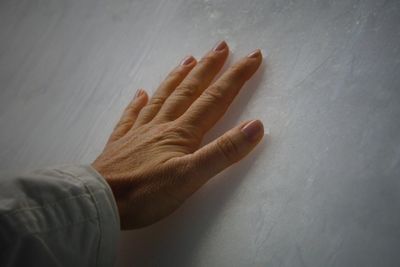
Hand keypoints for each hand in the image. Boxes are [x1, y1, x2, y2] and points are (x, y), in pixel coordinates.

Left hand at [92, 41, 263, 228]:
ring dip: (178, 77)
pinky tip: (141, 93)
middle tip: (221, 46)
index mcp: (181, 133)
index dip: (235, 77)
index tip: (252, 57)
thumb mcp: (191, 177)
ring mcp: (138, 132)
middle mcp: (161, 125)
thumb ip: (222, 152)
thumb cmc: (145, 193)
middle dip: (209, 67)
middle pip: (189, 90)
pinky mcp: (120, 143)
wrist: (98, 202)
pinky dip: (138, 103)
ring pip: (162, 97)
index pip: (215, 99)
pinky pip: (130, 116)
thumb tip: (255, 126)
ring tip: (188, 59)